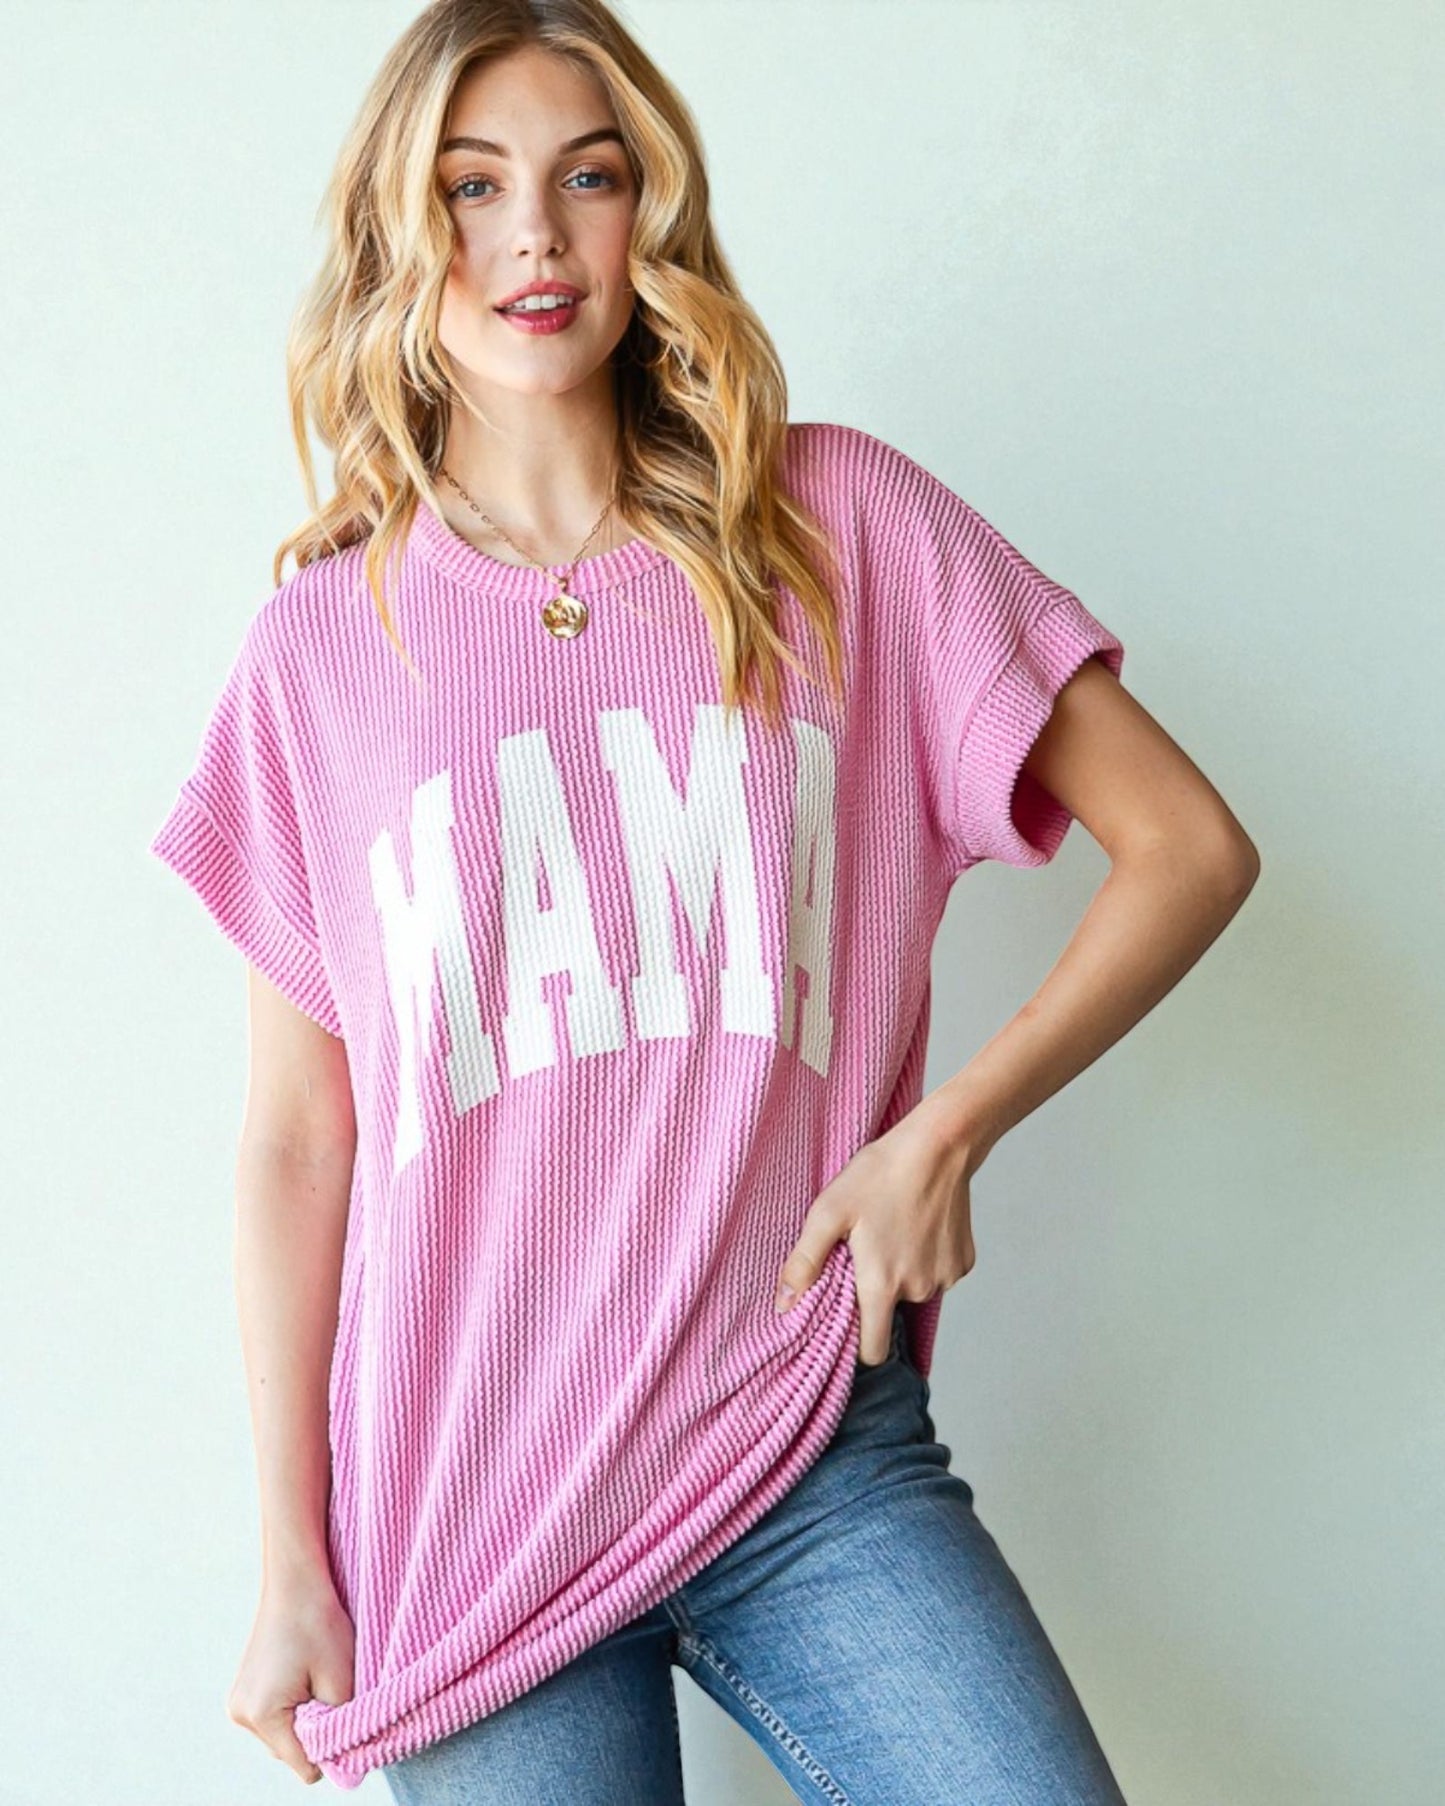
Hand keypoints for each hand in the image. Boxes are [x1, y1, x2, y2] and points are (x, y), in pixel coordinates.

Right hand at [227, 1568, 354, 1783]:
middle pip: (291, 1753)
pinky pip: (275, 1717)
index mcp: (263, 1715)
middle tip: (331, 1688)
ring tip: (316, 1676)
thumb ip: (342, 1726)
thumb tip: (345, 1764)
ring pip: (284, 1736)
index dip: (331, 1750)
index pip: (304, 1766)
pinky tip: (303, 1674)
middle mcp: (242, 1714)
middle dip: (316, 1730)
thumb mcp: (341, 1679)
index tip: (347, 1719)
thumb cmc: (320, 1624)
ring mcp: (238, 1703)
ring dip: (305, 1717)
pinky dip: (293, 1705)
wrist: (295, 1580)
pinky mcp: (242, 1691)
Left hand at [772, 1107, 980, 1364]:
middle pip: (891, 1314)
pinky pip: (937, 1274)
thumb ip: (804, 1262)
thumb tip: (784, 1305)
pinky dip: (925, 1260)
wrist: (938, 1145)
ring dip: (902, 1273)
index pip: (872, 1351)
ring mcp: (945, 1277)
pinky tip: (917, 1227)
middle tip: (867, 1251)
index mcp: (881, 1285)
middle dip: (877, 1293)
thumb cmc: (880, 1174)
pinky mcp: (964, 1262)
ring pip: (915, 1292)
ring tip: (893, 1231)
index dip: (858, 1343)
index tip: (848, 1319)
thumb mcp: (829, 1211)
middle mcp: (917, 1290)